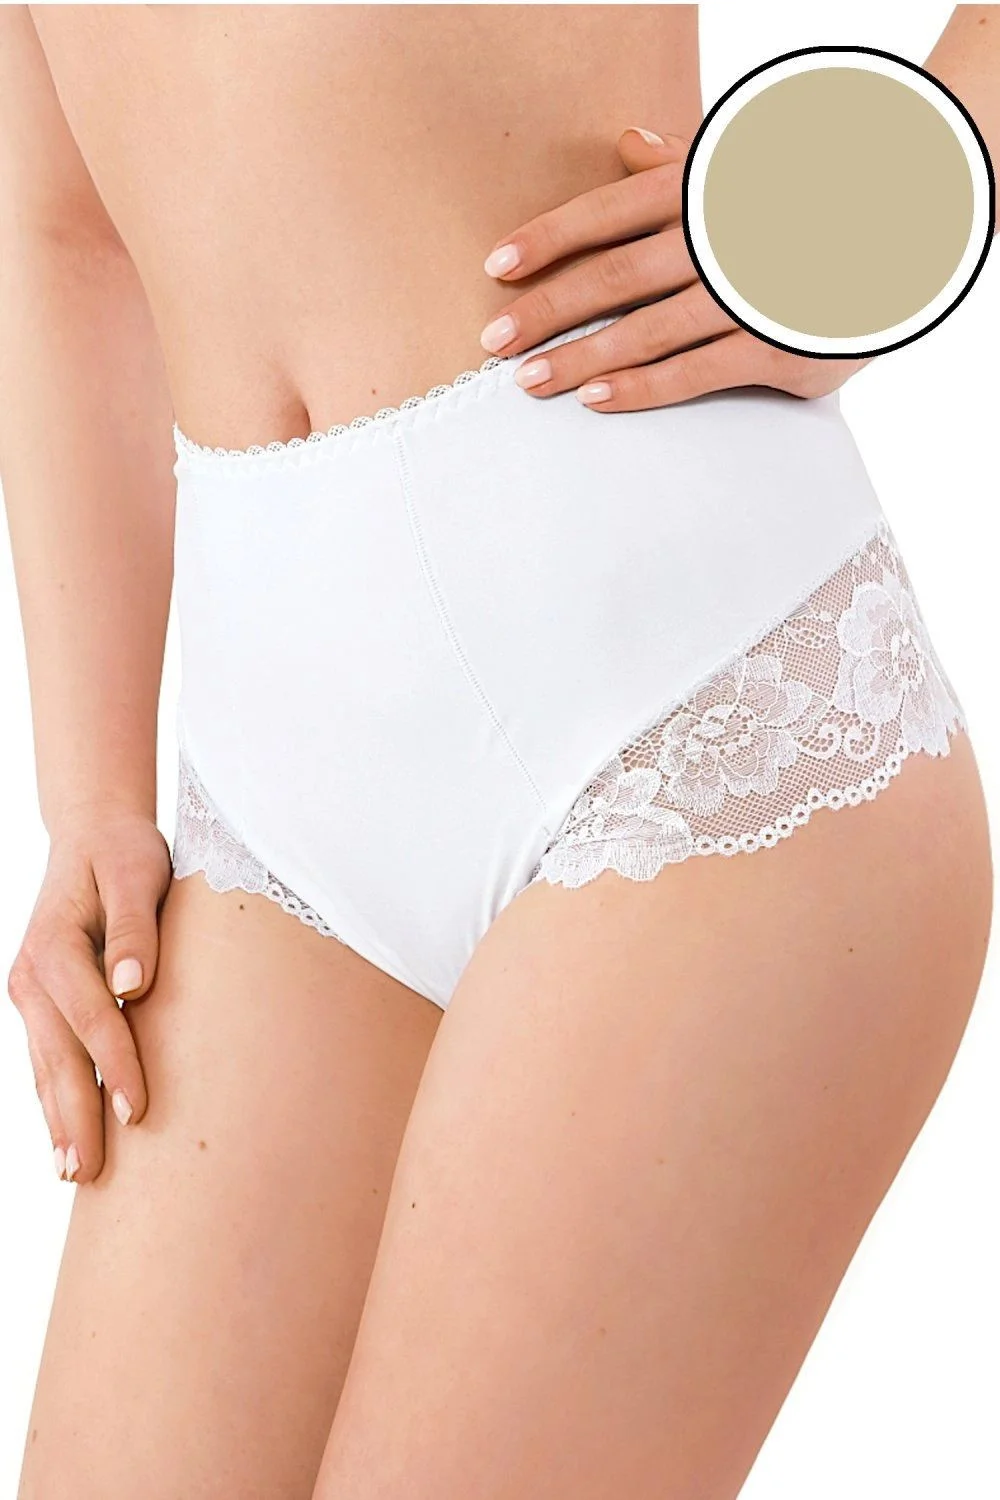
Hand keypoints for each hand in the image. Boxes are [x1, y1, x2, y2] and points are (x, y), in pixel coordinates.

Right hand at [7, 804, 170, 1182]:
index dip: (118, 1066)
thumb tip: (135, 985)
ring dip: (57, 1120)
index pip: (93, 1017)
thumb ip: (137, 928)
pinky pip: (46, 1059)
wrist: (92, 833)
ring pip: (45, 1067)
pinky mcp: (41, 1003)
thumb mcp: (137, 873)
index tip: (139, 1112)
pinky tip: (63, 1137)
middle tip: (91, 1174)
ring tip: (75, 1173)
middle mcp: (32, 976)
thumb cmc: (123, 853)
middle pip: (58, 1057)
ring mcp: (30, 993)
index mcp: (54, 946)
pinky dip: (53, 1099)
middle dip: (75, 1117)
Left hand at [481, 127, 868, 409]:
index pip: (608, 211)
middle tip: (494, 341)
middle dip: (547, 310)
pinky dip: (644, 386)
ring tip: (530, 382)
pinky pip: (697, 371)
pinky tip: (598, 398)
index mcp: (704, 187)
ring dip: (580, 357)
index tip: (497, 267)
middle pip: (614, 274)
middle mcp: (720, 236)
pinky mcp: (780, 345)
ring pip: (647, 330)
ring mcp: (750, 292)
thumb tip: (627, 145)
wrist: (912, 225)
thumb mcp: (748, 165)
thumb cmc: (809, 199)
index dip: (548, 238)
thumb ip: (682, 164)